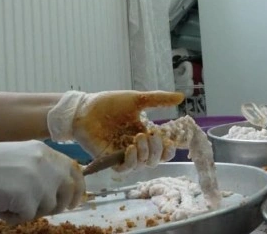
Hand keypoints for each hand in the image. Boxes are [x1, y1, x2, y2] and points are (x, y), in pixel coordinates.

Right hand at [0, 140, 85, 224]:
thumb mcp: (20, 156)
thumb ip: (41, 167)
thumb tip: (58, 188)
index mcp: (44, 151)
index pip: (73, 170)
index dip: (77, 188)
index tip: (75, 201)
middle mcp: (46, 163)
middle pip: (67, 191)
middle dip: (58, 204)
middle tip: (41, 209)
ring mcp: (38, 180)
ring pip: (46, 207)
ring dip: (29, 210)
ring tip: (7, 199)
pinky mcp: (26, 198)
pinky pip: (26, 217)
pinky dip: (12, 217)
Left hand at [47, 90, 184, 172]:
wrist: (85, 108)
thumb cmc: (109, 103)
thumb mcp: (137, 100)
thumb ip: (159, 100)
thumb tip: (181, 97)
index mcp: (144, 135)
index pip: (161, 150)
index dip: (168, 150)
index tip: (170, 141)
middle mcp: (136, 147)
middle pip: (154, 160)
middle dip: (157, 150)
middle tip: (151, 135)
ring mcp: (123, 155)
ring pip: (142, 165)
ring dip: (144, 153)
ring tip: (138, 138)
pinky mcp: (110, 160)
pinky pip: (125, 169)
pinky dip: (131, 161)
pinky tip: (130, 149)